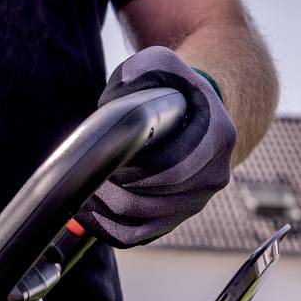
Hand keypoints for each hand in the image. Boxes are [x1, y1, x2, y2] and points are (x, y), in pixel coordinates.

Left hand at [79, 46, 235, 247]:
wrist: (197, 113)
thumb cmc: (175, 88)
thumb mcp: (163, 65)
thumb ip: (141, 70)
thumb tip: (114, 102)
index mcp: (218, 138)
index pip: (172, 169)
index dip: (134, 172)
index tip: (107, 161)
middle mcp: (214, 176)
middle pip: (156, 200)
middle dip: (116, 192)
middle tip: (87, 179)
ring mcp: (196, 202)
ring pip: (145, 221)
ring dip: (108, 211)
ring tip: (82, 193)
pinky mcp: (176, 218)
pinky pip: (139, 236)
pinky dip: (109, 230)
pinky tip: (88, 214)